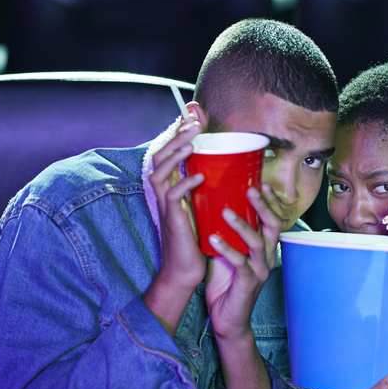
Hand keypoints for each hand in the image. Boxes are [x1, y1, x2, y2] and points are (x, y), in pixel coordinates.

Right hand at [149, 114, 206, 288]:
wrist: (186, 272)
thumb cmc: (197, 240)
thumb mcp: (202, 209)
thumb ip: (207, 190)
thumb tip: (227, 170)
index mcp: (172, 189)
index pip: (168, 154)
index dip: (177, 134)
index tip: (191, 117)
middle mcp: (164, 194)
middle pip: (160, 156)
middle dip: (175, 136)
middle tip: (192, 122)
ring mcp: (165, 207)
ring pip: (161, 172)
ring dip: (176, 154)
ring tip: (191, 141)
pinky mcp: (172, 221)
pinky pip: (173, 197)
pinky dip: (185, 183)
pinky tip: (199, 175)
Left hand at [204, 186, 281, 341]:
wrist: (227, 320)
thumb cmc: (226, 284)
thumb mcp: (226, 253)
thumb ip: (225, 234)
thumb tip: (211, 208)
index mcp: (264, 248)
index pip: (273, 220)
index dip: (270, 202)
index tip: (260, 183)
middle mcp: (266, 257)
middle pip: (273, 226)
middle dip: (263, 206)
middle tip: (250, 189)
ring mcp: (260, 271)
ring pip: (258, 243)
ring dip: (242, 226)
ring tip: (226, 212)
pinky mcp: (248, 284)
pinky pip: (240, 264)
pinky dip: (227, 250)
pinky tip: (213, 239)